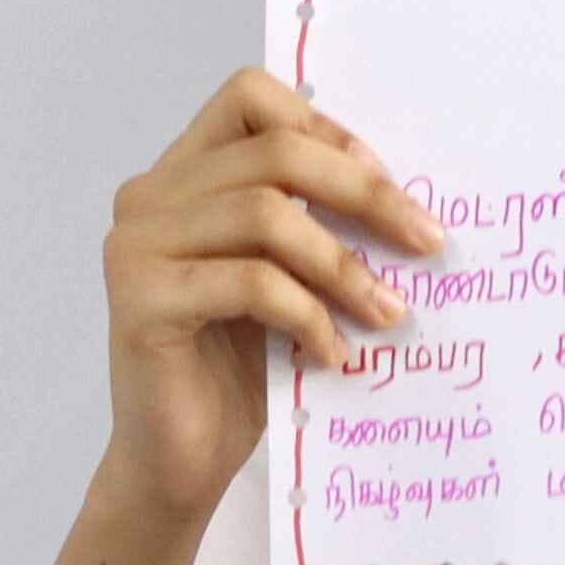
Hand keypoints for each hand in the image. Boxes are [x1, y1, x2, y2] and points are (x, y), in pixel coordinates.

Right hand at [98, 71, 444, 525]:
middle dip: (363, 194)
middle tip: (428, 242)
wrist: (177, 467)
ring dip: (344, 266)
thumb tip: (408, 196)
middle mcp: (149, 196)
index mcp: (181, 174)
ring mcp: (136, 246)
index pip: (250, 97)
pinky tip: (337, 355)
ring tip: (391, 314)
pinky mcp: (140, 301)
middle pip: (273, 153)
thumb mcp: (285, 278)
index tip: (387, 180)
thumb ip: (313, 222)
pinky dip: (309, 316)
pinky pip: (250, 283)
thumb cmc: (239, 371)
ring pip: (265, 215)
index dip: (326, 128)